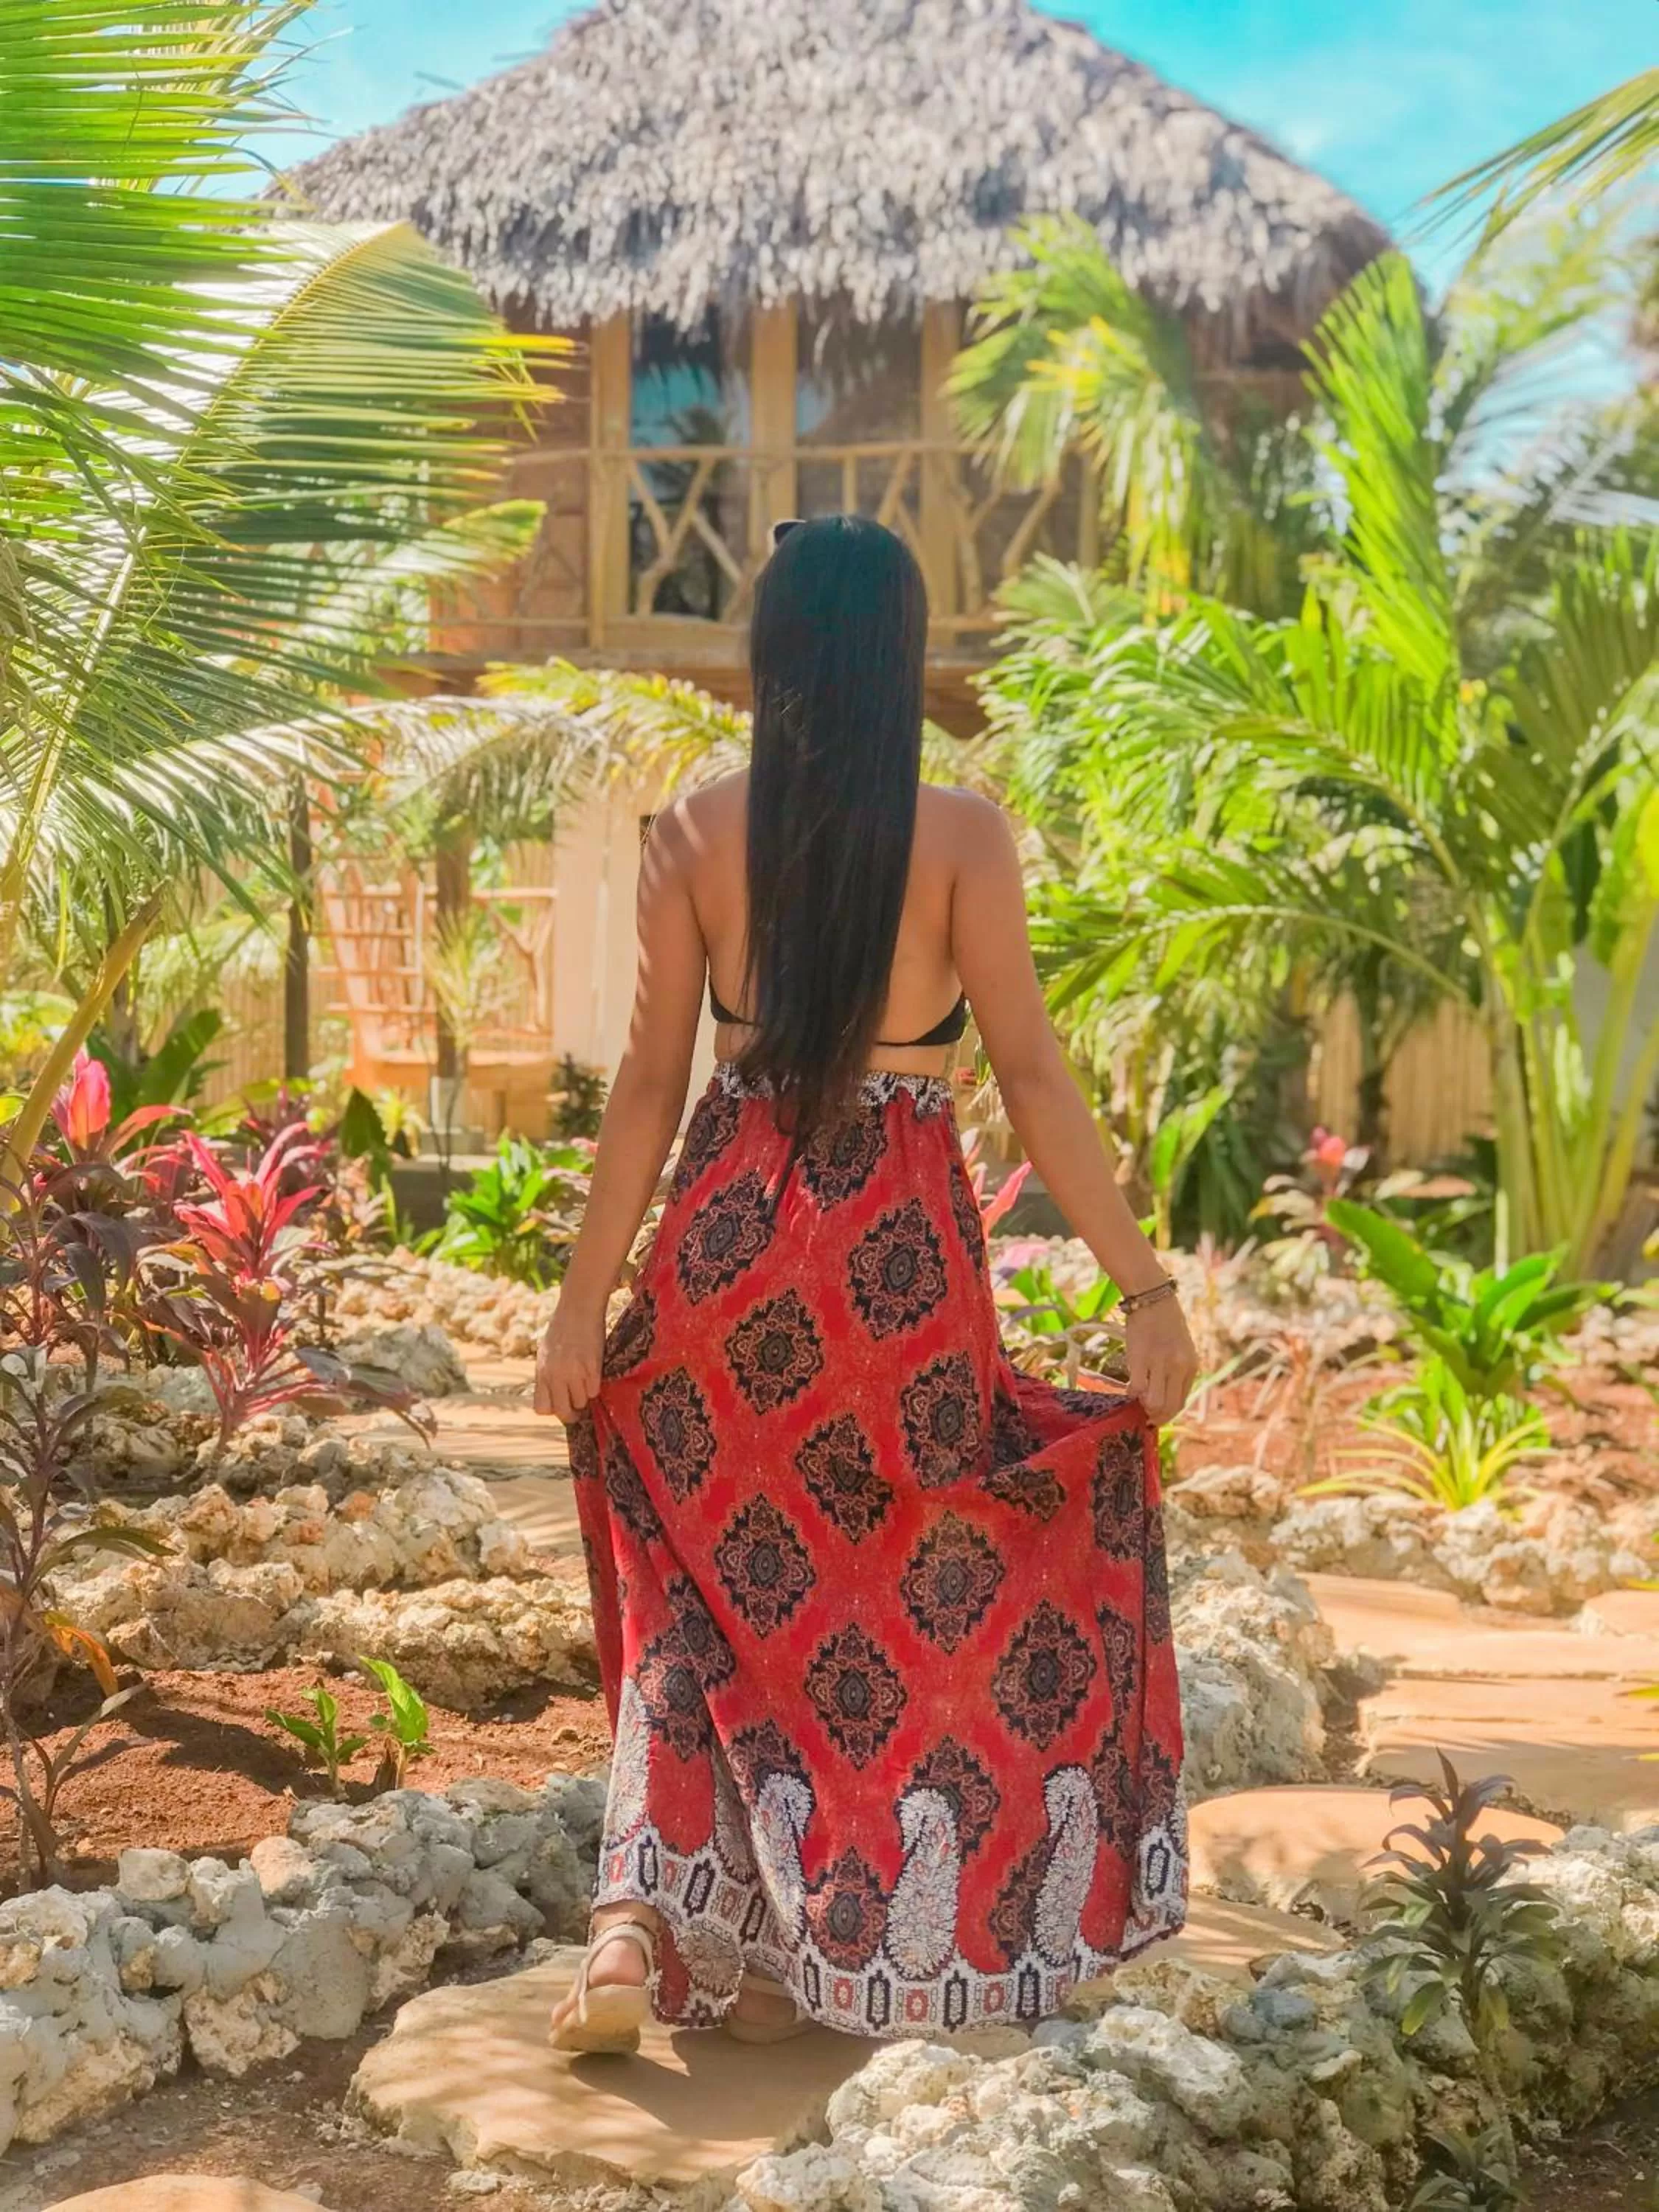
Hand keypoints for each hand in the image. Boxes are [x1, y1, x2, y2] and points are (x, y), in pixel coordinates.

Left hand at [534, 1294, 605, 1423]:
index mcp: (541, 1371)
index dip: (552, 1410)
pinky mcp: (592, 1367)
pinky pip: (595, 1390)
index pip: (541, 1408)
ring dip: (585, 1395)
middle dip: (571, 1414)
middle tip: (578, 1411)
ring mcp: (574, 1372)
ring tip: (586, 1380)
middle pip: (563, 1412)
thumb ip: (547, 1374)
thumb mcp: (546, 1352)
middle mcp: (555, 1375)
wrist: (579, 1307)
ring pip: (582, 1401)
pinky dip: (595, 1385)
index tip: (560, 1405)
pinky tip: (593, 1371)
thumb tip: (553, 1396)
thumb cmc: (562, 1328)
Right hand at [1124, 1294, 1197, 1427]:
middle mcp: (1178, 1367)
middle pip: (1169, 1407)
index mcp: (1191, 1366)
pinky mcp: (1140, 1358)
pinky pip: (1137, 1388)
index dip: (1167, 1415)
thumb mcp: (1181, 1348)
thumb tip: (1164, 1398)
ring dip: (1143, 1405)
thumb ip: (1177, 1371)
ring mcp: (1160, 1363)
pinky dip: (1131, 1392)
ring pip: (1154, 1402)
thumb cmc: (1165, 1323)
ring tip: (1138, 1399)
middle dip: (1155, 1416)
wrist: (1152, 1298)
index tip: (1156, 1417)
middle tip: (1144, 1414)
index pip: (1181, 1403)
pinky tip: (1129, 1387)